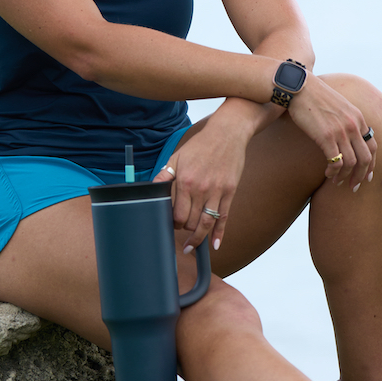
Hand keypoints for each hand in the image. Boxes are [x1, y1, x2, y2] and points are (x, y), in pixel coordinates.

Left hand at [152, 114, 248, 253]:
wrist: (227, 133)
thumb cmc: (201, 145)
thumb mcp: (177, 157)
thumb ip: (164, 175)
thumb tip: (151, 189)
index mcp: (185, 181)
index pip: (176, 213)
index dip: (172, 222)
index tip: (171, 223)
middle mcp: (201, 189)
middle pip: (191, 221)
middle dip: (184, 229)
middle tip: (181, 232)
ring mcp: (217, 191)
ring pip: (206, 223)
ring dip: (198, 238)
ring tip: (192, 247)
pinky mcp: (230, 192)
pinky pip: (224, 217)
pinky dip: (220, 233)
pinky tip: (214, 245)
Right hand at [287, 76, 376, 189]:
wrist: (299, 87)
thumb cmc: (314, 96)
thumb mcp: (338, 105)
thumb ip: (346, 119)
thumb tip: (347, 136)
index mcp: (358, 118)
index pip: (372, 146)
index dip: (372, 164)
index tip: (367, 175)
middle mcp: (353, 125)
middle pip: (365, 158)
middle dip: (361, 176)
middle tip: (353, 186)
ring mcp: (341, 131)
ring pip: (352, 162)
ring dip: (346, 176)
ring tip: (337, 182)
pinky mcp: (326, 136)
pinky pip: (336, 161)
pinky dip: (334, 171)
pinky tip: (328, 173)